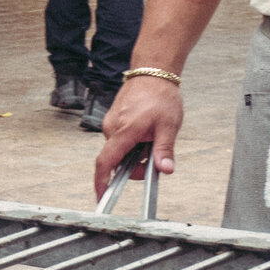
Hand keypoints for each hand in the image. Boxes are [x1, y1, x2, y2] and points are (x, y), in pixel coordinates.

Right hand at [92, 77, 182, 196]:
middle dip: (133, 166)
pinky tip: (146, 133)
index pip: (106, 162)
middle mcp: (112, 128)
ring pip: (119, 149)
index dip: (101, 181)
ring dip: (134, 153)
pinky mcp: (113, 119)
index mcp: (124, 131)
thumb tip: (165, 170)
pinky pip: (119, 139)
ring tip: (153, 140)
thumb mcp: (168, 126)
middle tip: (154, 161)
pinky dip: (131, 143)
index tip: (100, 196)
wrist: (152, 72)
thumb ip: (164, 150)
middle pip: (116, 159)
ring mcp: (110, 122)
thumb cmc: (160, 96)